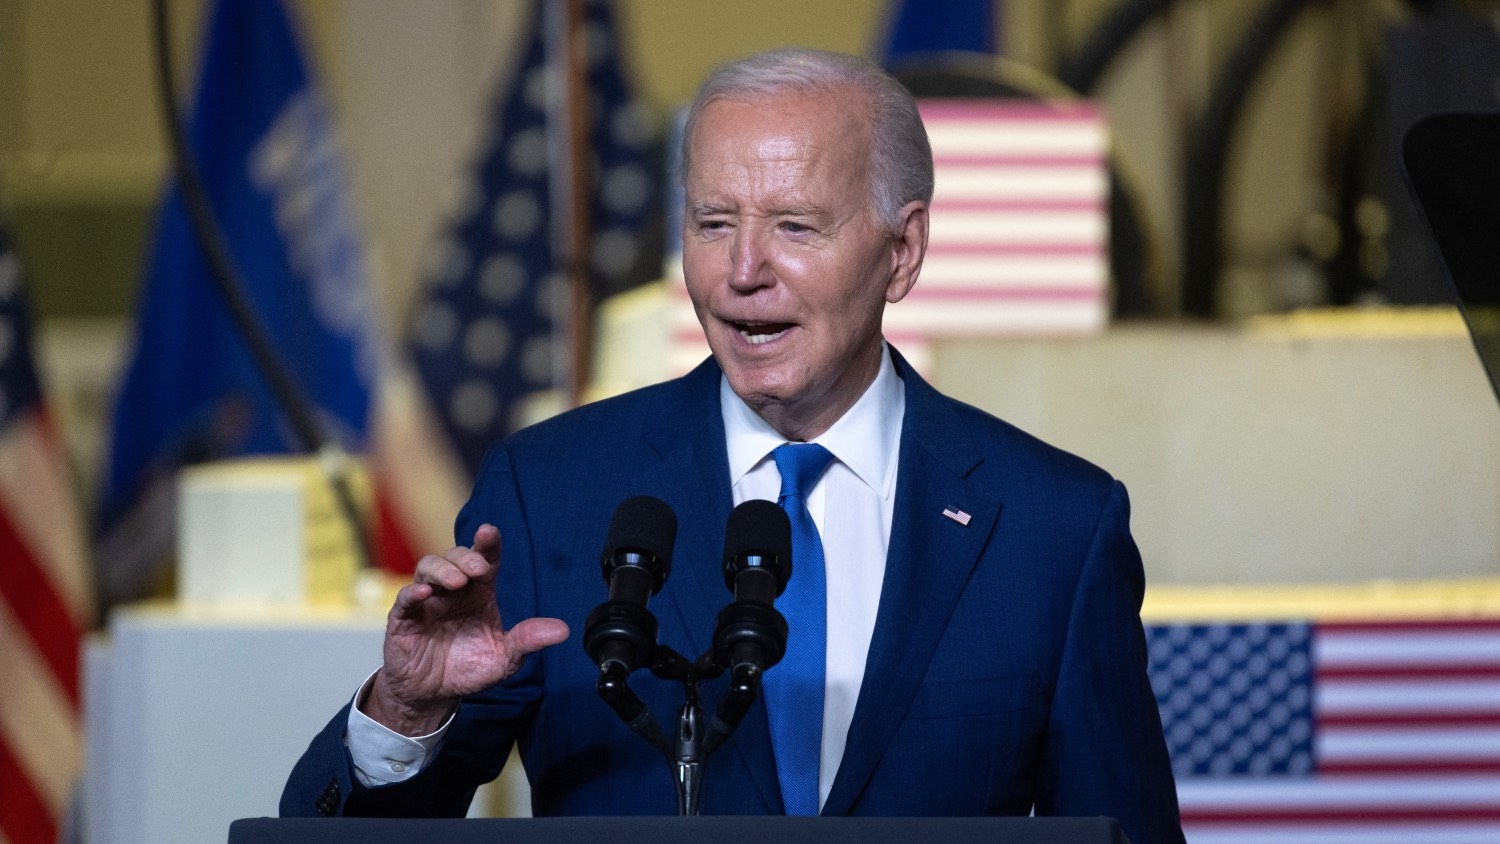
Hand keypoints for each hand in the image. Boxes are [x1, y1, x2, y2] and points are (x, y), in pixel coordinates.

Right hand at [364, 524, 569, 734]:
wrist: (434, 695)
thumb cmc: (469, 669)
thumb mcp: (505, 658)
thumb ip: (528, 640)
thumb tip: (562, 630)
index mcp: (479, 594)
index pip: (485, 560)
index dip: (487, 544)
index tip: (489, 532)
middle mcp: (453, 592)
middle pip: (456, 558)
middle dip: (467, 557)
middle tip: (479, 570)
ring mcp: (427, 603)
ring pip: (428, 568)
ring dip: (442, 570)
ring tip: (457, 582)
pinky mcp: (404, 620)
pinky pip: (404, 599)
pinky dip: (412, 593)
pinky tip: (423, 595)